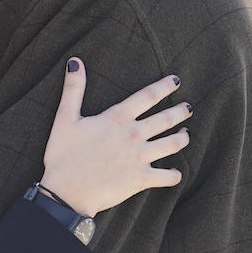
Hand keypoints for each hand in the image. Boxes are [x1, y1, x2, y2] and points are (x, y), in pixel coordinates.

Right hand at [41, 58, 190, 216]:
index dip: (164, 86)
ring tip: (186, 134)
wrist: (66, 192)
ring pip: (173, 144)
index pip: (148, 96)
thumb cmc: (63, 154)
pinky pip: (168, 176)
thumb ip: (73, 88)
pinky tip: (174, 172)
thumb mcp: (64, 118)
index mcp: (117, 118)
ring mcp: (140, 158)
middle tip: (189, 108)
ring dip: (183, 138)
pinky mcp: (141, 179)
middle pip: (167, 119)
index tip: (176, 81)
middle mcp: (133, 135)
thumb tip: (75, 61)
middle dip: (181, 111)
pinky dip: (174, 174)